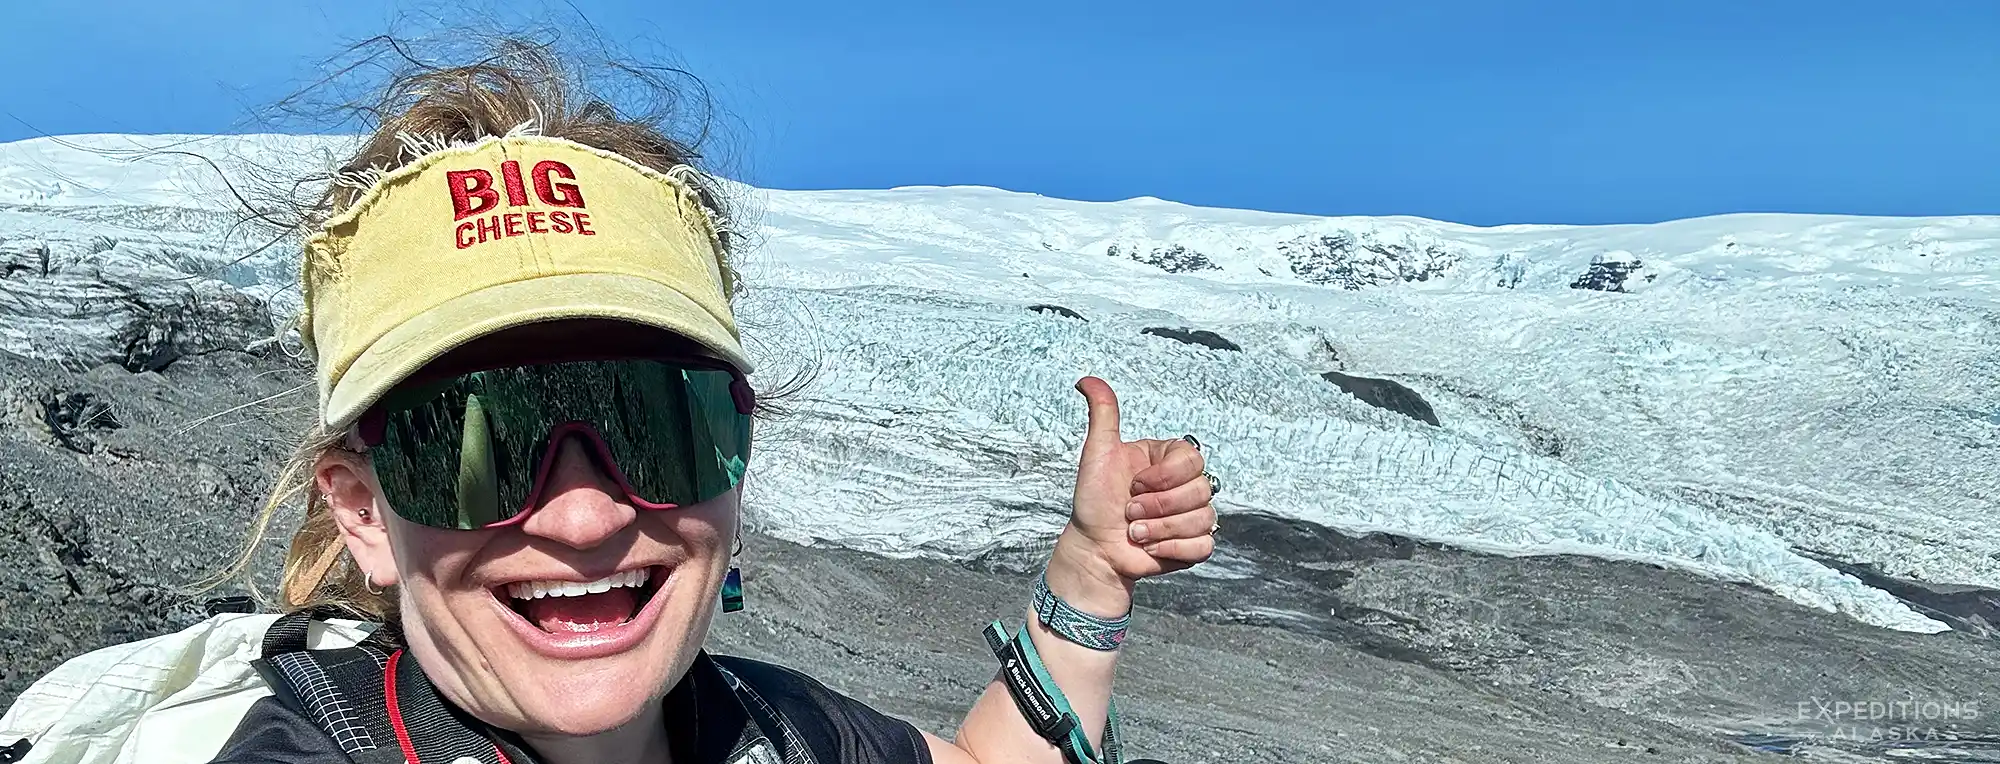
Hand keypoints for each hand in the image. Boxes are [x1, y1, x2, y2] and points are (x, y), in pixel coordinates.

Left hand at [1052, 376, 1216, 602]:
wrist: (1094, 547)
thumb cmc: (1094, 501)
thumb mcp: (1097, 453)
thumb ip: (1103, 414)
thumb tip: (1086, 379)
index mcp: (1170, 459)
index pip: (1192, 460)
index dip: (1162, 477)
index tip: (1134, 484)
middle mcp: (1186, 485)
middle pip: (1200, 490)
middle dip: (1157, 506)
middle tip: (1130, 510)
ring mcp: (1193, 515)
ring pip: (1203, 518)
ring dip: (1160, 529)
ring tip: (1136, 530)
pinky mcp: (1195, 545)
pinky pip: (1204, 545)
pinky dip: (1173, 549)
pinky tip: (1151, 547)